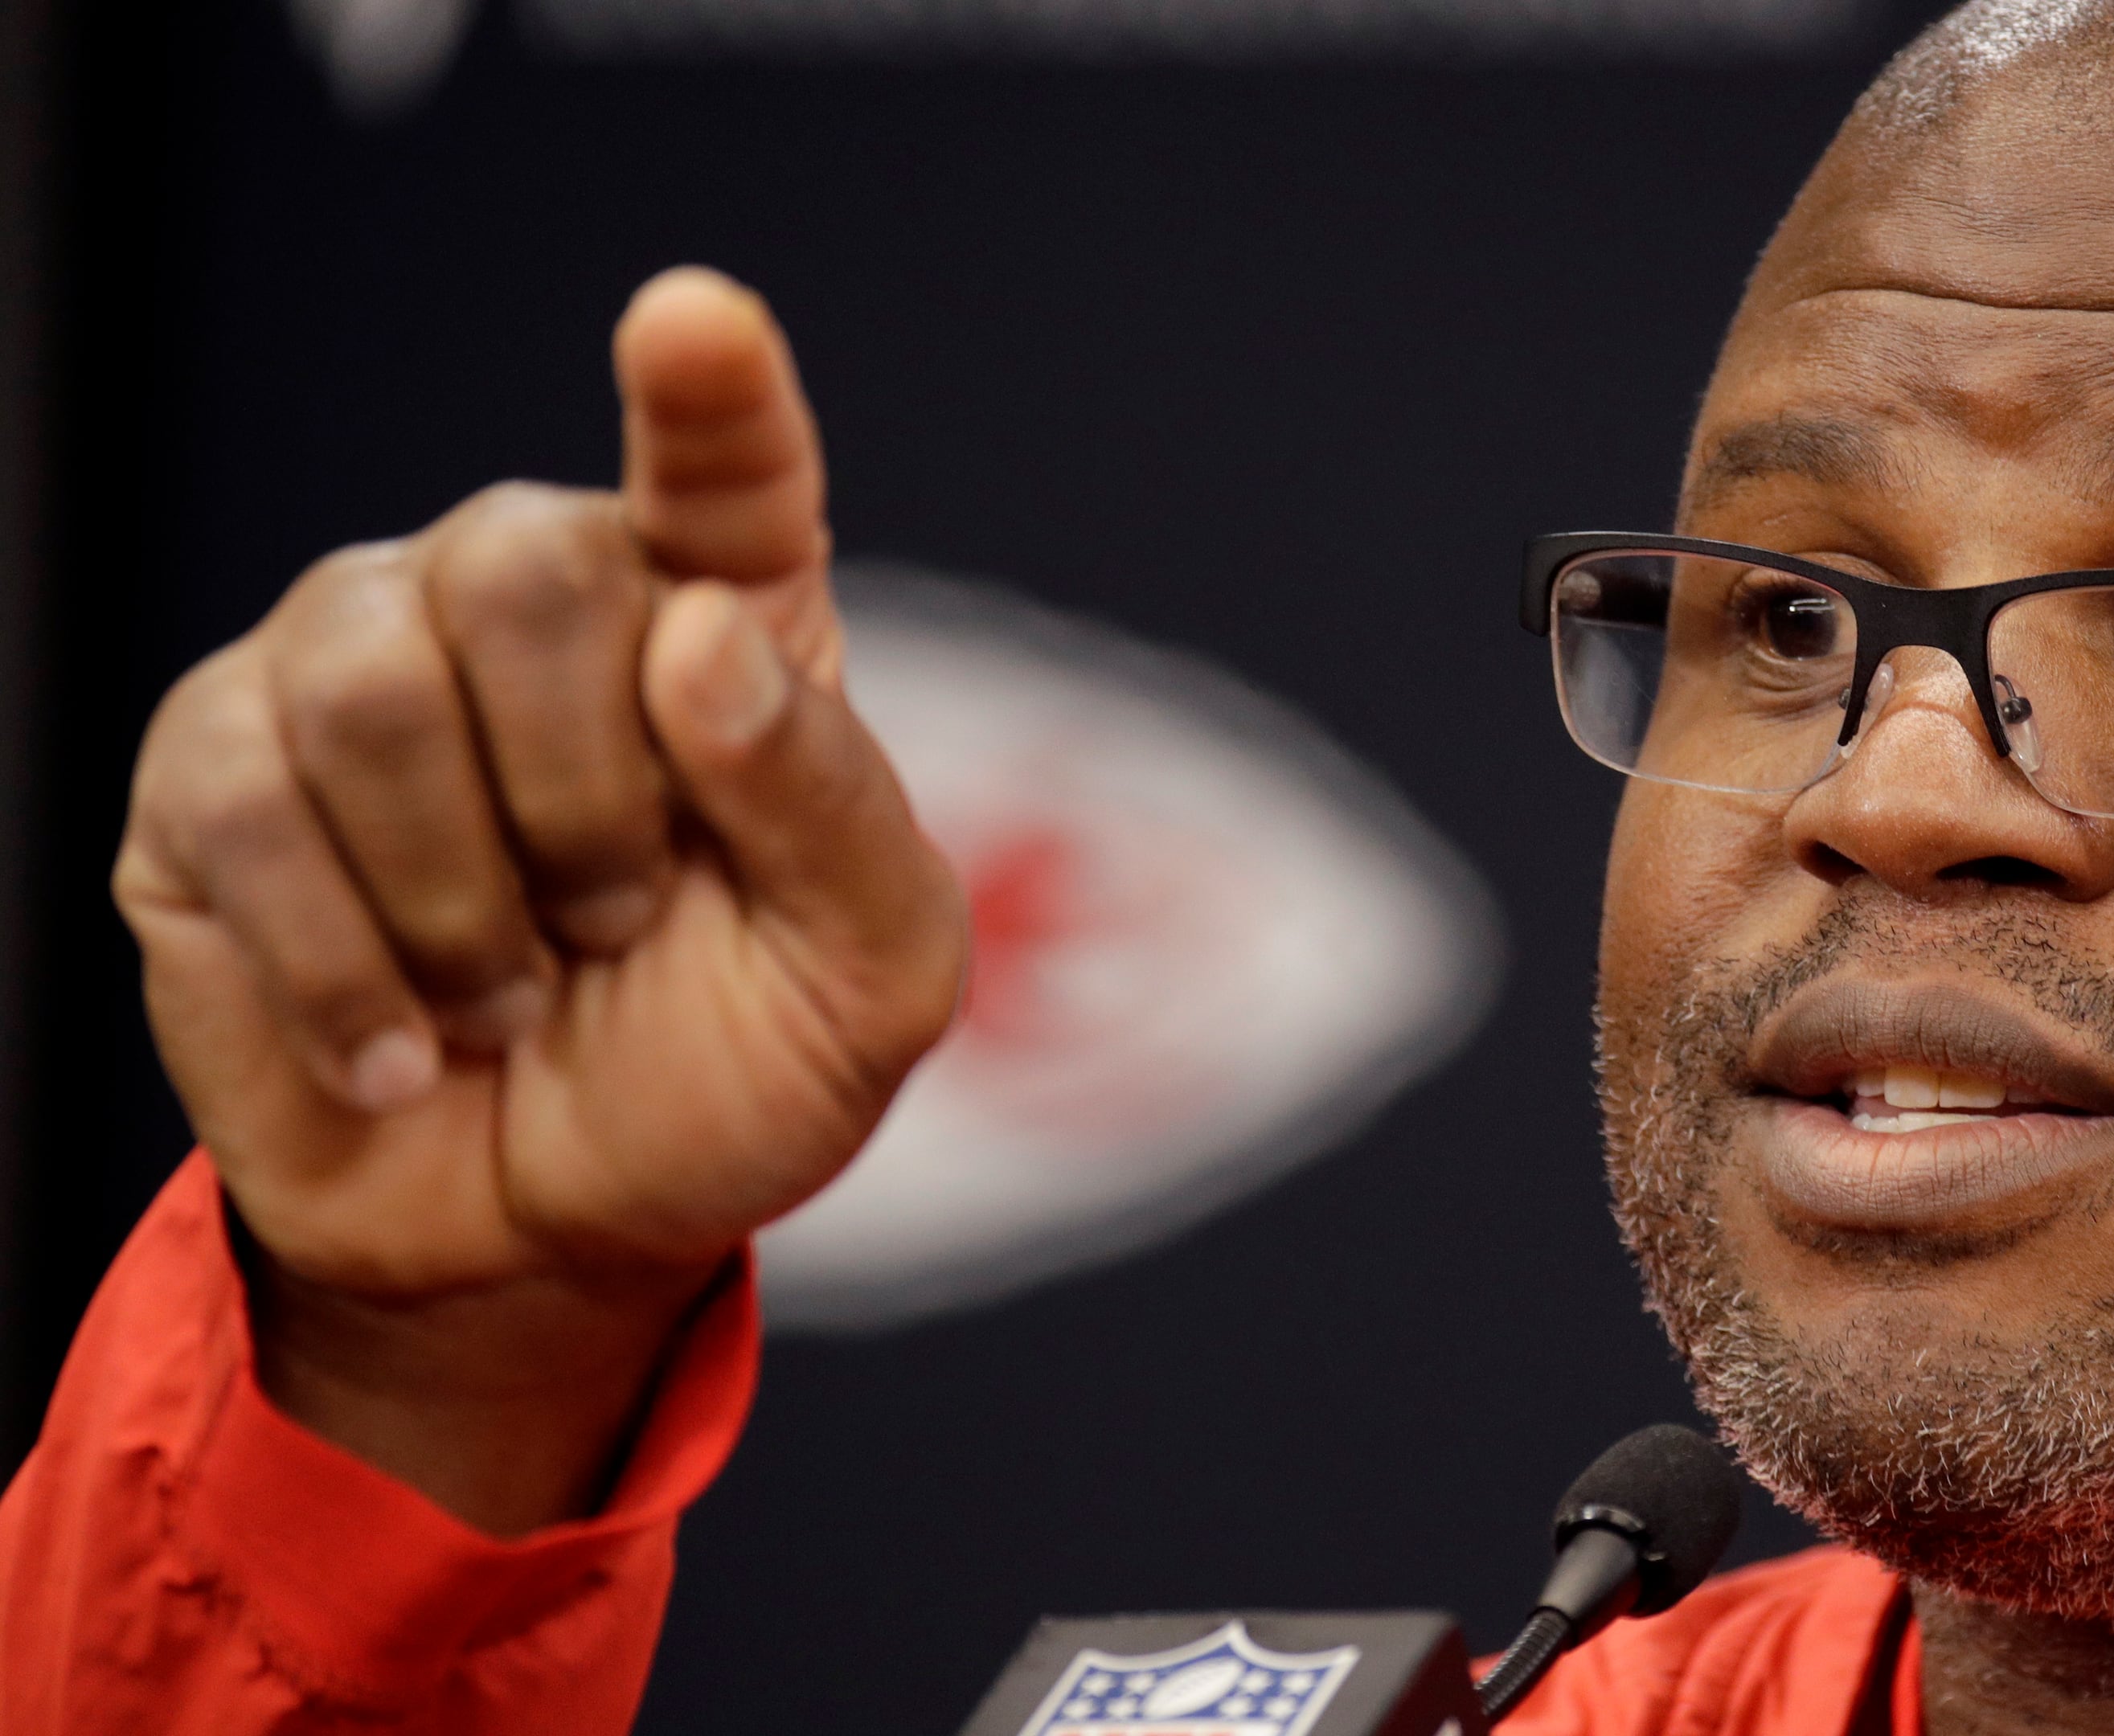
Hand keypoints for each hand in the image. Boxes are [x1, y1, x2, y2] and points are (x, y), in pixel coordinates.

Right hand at [113, 269, 965, 1532]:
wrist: (552, 1234)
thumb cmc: (733, 1072)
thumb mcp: (867, 975)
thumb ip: (831, 803)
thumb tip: (699, 635)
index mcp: (719, 615)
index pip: (722, 463)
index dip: (709, 390)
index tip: (692, 319)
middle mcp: (531, 599)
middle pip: (525, 572)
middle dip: (585, 798)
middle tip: (613, 927)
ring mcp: (358, 662)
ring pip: (376, 689)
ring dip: (467, 902)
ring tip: (515, 993)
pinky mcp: (212, 769)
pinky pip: (251, 807)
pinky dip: (350, 973)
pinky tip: (408, 1048)